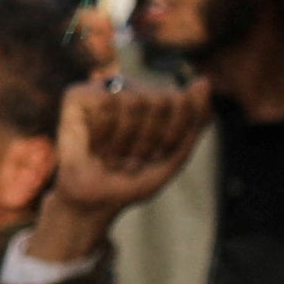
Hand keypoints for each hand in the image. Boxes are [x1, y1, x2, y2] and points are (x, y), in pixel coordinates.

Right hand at [43, 76, 206, 236]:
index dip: (172, 135)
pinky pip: (105, 104)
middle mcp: (131, 88)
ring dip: (125, 143)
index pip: (182, 101)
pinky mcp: (78, 95)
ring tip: (112, 157)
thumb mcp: (173, 157)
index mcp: (156, 99)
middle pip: (160, 101)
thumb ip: (194, 121)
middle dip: (149, 141)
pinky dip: (103, 135)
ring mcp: (104, 89)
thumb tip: (205, 81)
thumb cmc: (131, 180)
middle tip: (131, 160)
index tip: (156, 156)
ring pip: (133, 102)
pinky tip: (94, 146)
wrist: (92, 203)